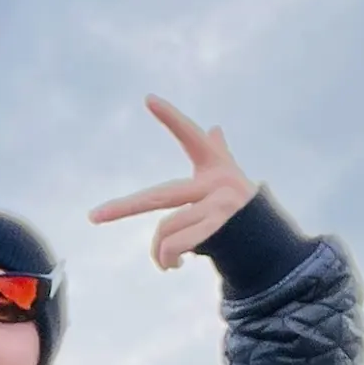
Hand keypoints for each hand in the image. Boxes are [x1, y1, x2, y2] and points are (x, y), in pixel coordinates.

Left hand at [89, 95, 258, 269]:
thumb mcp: (230, 178)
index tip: (148, 98)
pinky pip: (176, 245)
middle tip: (93, 216)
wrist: (270, 240)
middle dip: (123, 208)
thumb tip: (215, 127)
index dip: (171, 118)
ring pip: (166, 230)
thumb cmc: (243, 208)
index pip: (189, 136)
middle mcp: (216, 181)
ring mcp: (219, 204)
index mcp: (214, 165)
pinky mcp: (220, 228)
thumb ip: (219, 152)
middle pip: (157, 196)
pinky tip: (174, 266)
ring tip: (167, 263)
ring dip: (160, 252)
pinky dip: (167, 258)